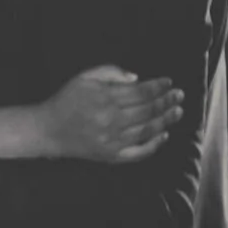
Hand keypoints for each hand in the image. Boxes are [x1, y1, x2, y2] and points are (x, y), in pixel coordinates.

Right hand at [43, 65, 182, 162]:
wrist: (48, 130)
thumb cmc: (67, 101)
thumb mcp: (84, 78)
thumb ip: (110, 72)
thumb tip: (137, 79)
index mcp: (105, 99)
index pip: (141, 92)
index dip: (158, 87)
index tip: (169, 83)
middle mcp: (111, 120)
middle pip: (148, 110)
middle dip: (167, 101)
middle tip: (179, 95)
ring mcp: (112, 140)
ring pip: (147, 130)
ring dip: (166, 120)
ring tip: (178, 112)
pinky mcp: (110, 155)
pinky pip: (138, 152)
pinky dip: (154, 145)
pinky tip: (164, 136)